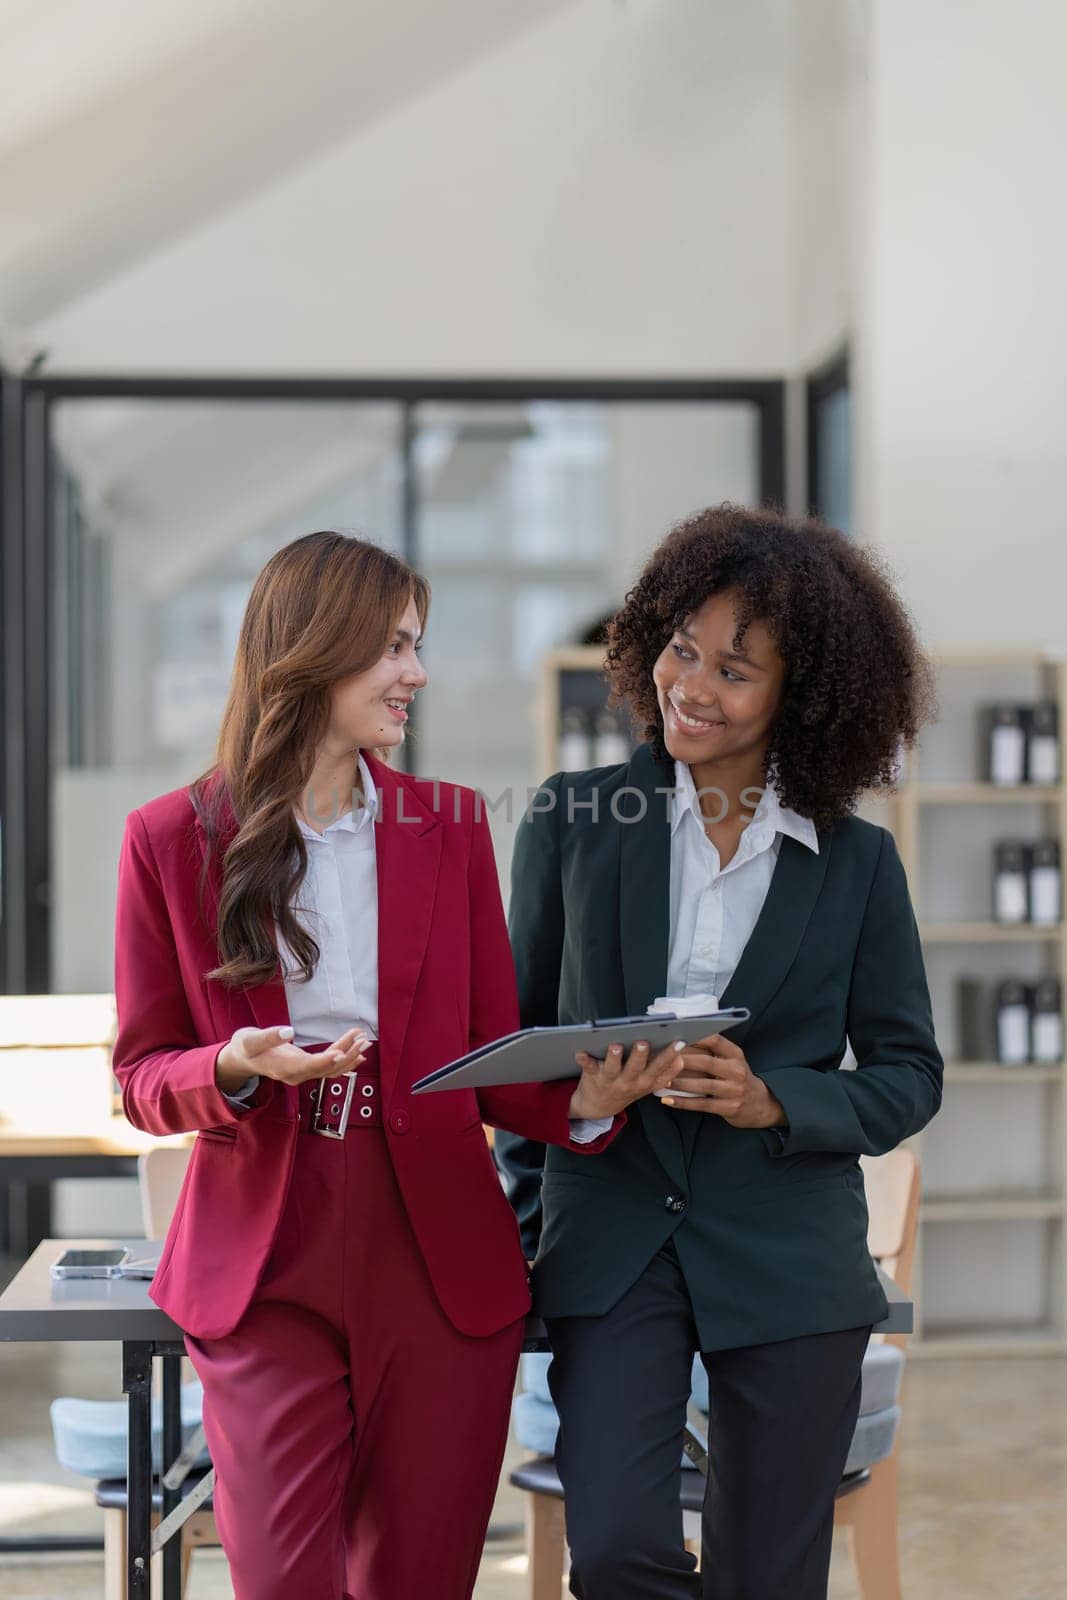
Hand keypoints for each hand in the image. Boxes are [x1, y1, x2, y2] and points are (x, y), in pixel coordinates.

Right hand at [215, 1025, 366, 1091]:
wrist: (243, 1060)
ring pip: (329, 1069)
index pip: (307, 1066)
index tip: (340, 1053)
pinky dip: (344, 1060)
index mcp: (282, 1068)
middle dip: (345, 1055)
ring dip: (349, 1056)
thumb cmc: (245, 1048)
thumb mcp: (249, 1040)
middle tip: (362, 1040)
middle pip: (324, 1068)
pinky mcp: (306, 1068)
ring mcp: (302, 1073)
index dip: (324, 1061)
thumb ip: (268, 1036)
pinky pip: (328, 1068)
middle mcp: (295, 1075)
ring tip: (365, 1042)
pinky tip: (358, 1055)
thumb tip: (288, 1032)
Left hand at [568, 1038, 685, 1120]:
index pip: (662, 1070)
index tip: (680, 1042)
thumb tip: (681, 1057)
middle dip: (642, 1056)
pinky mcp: (592, 1076)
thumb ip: (664, 1072)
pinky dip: (584, 1059)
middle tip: (644, 1042)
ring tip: (616, 1046)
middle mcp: (630, 1082)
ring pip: (613, 1068)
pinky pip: (588, 1067)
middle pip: (637, 1069)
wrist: (598, 1107)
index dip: (672, 1057)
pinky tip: (581, 1052)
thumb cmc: (626, 1088)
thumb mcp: (648, 1085)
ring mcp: (610, 1080)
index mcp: (646, 1082)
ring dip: (614, 1057)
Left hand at [660, 1033, 785, 1128]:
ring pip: (703, 1085)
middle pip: (707, 1063)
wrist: (759, 1105)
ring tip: (662, 1080)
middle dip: (683, 1061)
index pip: (716, 1040)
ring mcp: (734, 1090)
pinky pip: (703, 1104)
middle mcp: (737, 1070)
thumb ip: (711, 1052)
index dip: (696, 1037)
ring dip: (680, 1083)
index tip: (676, 1035)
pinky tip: (668, 1100)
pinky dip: (684, 1102)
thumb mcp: (731, 1061)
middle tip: (663, 1060)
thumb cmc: (737, 1078)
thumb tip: (678, 1043)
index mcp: (735, 1054)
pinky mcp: (729, 1107)